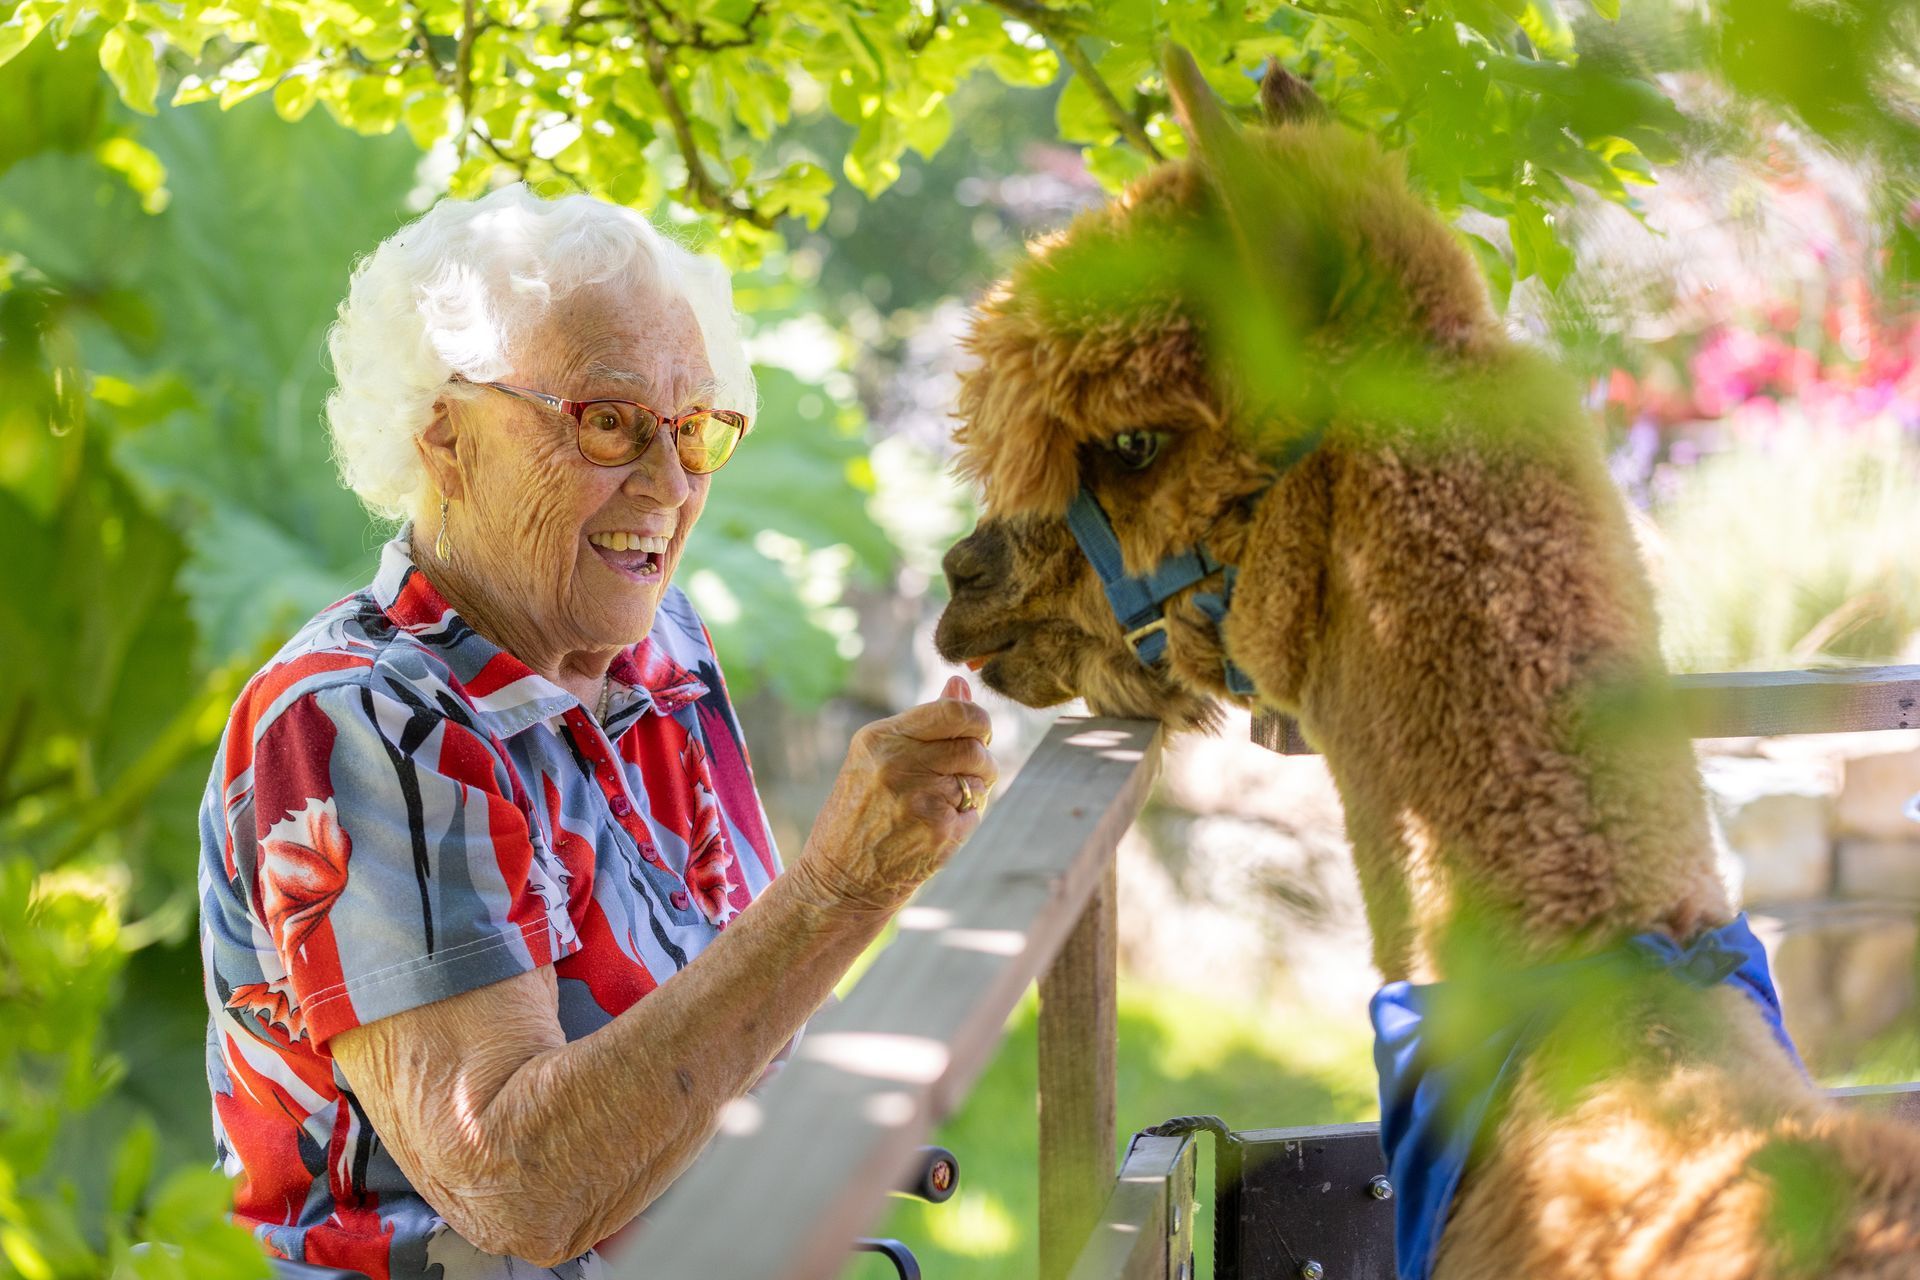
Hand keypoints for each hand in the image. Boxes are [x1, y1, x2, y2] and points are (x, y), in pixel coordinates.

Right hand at [792, 676, 997, 914]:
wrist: (839, 880)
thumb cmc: (860, 814)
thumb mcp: (877, 759)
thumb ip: (923, 723)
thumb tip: (961, 683)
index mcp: (880, 738)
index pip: (952, 710)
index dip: (976, 719)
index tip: (975, 732)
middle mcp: (899, 762)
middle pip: (973, 743)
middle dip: (981, 757)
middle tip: (966, 773)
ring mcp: (921, 796)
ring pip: (980, 776)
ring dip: (976, 788)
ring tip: (945, 802)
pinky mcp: (940, 829)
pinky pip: (975, 810)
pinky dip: (966, 818)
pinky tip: (937, 828)